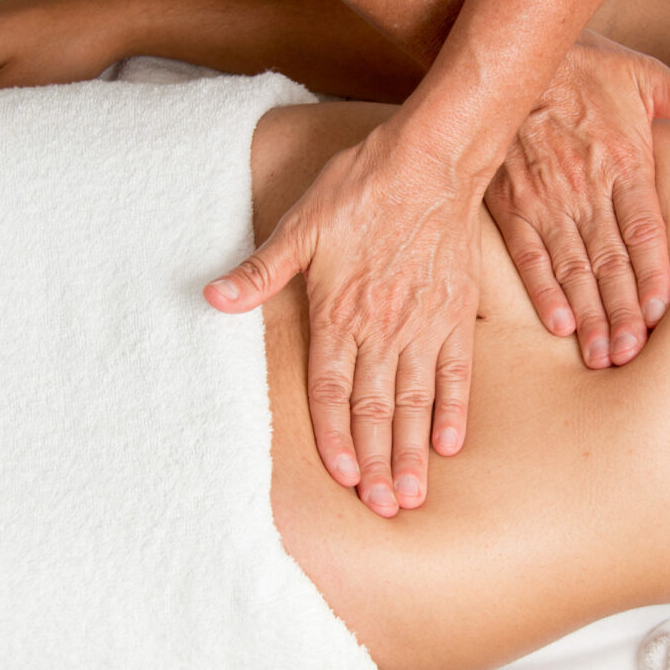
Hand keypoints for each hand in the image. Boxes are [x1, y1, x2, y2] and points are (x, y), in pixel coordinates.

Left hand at [204, 118, 479, 517]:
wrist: (431, 161)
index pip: (333, 391)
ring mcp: (424, 323)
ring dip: (413, 450)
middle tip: (382, 508)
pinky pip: (456, 372)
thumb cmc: (361, 188)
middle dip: (378, 462)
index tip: (343, 477)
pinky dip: (452, 409)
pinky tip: (449, 444)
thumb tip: (212, 298)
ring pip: (416, 400)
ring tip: (412, 494)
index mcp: (340, 313)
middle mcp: (383, 328)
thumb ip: (260, 271)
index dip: (336, 437)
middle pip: (376, 407)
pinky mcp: (457, 313)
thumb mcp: (300, 226)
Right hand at [485, 32, 669, 367]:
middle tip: (632, 354)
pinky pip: (528, 254)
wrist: (513, 55)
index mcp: (623, 162)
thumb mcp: (645, 74)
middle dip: (621, 311)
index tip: (659, 314)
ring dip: (588, 313)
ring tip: (602, 354)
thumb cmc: (584, 65)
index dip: (652, 275)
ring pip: (572, 267)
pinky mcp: (511, 204)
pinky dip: (542, 290)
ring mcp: (545, 199)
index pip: (643, 230)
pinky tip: (558, 325)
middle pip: (609, 260)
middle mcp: (584, 187)